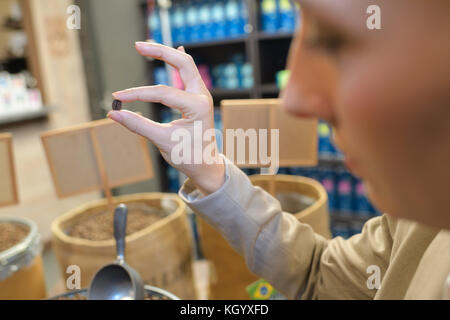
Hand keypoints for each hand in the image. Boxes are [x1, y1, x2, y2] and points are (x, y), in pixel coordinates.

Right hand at [108, 42, 224, 194]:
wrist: (206, 166)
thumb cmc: (188, 156)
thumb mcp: (162, 141)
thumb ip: (138, 125)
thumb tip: (113, 114)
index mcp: (198, 107)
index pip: (162, 93)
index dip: (137, 94)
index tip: (117, 98)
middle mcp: (202, 96)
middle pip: (182, 63)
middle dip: (160, 52)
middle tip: (138, 45)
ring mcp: (201, 95)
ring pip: (186, 65)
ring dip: (167, 54)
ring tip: (146, 46)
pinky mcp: (197, 98)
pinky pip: (189, 74)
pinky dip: (179, 63)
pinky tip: (176, 49)